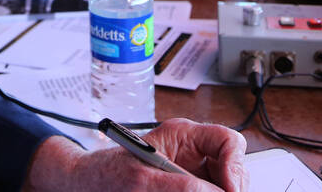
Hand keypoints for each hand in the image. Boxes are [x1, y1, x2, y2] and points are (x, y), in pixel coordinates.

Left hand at [23, 120, 247, 191]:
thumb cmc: (106, 174)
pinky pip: (208, 191)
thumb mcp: (142, 178)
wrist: (87, 185)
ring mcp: (192, 173)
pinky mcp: (186, 187)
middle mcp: (193, 153)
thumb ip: (181, 185)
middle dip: (230, 186)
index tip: (226, 188)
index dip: (234, 165)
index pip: (228, 141)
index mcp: (183, 135)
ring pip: (224, 185)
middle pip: (234, 168)